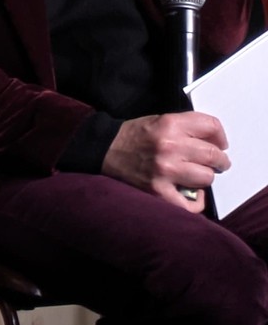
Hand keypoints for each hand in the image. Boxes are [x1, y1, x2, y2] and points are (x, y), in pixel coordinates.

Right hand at [101, 112, 228, 212]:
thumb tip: (216, 143)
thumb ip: (187, 128)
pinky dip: (196, 201)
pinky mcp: (158, 191)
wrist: (103, 150)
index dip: (220, 136)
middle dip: (219, 160)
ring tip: (195, 175)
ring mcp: (165, 171)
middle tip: (215, 163)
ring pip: (207, 178)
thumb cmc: (134, 136)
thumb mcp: (159, 121)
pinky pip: (192, 203)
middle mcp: (169, 146)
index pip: (211, 126)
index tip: (219, 144)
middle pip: (214, 155)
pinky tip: (191, 194)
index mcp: (169, 125)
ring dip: (204, 177)